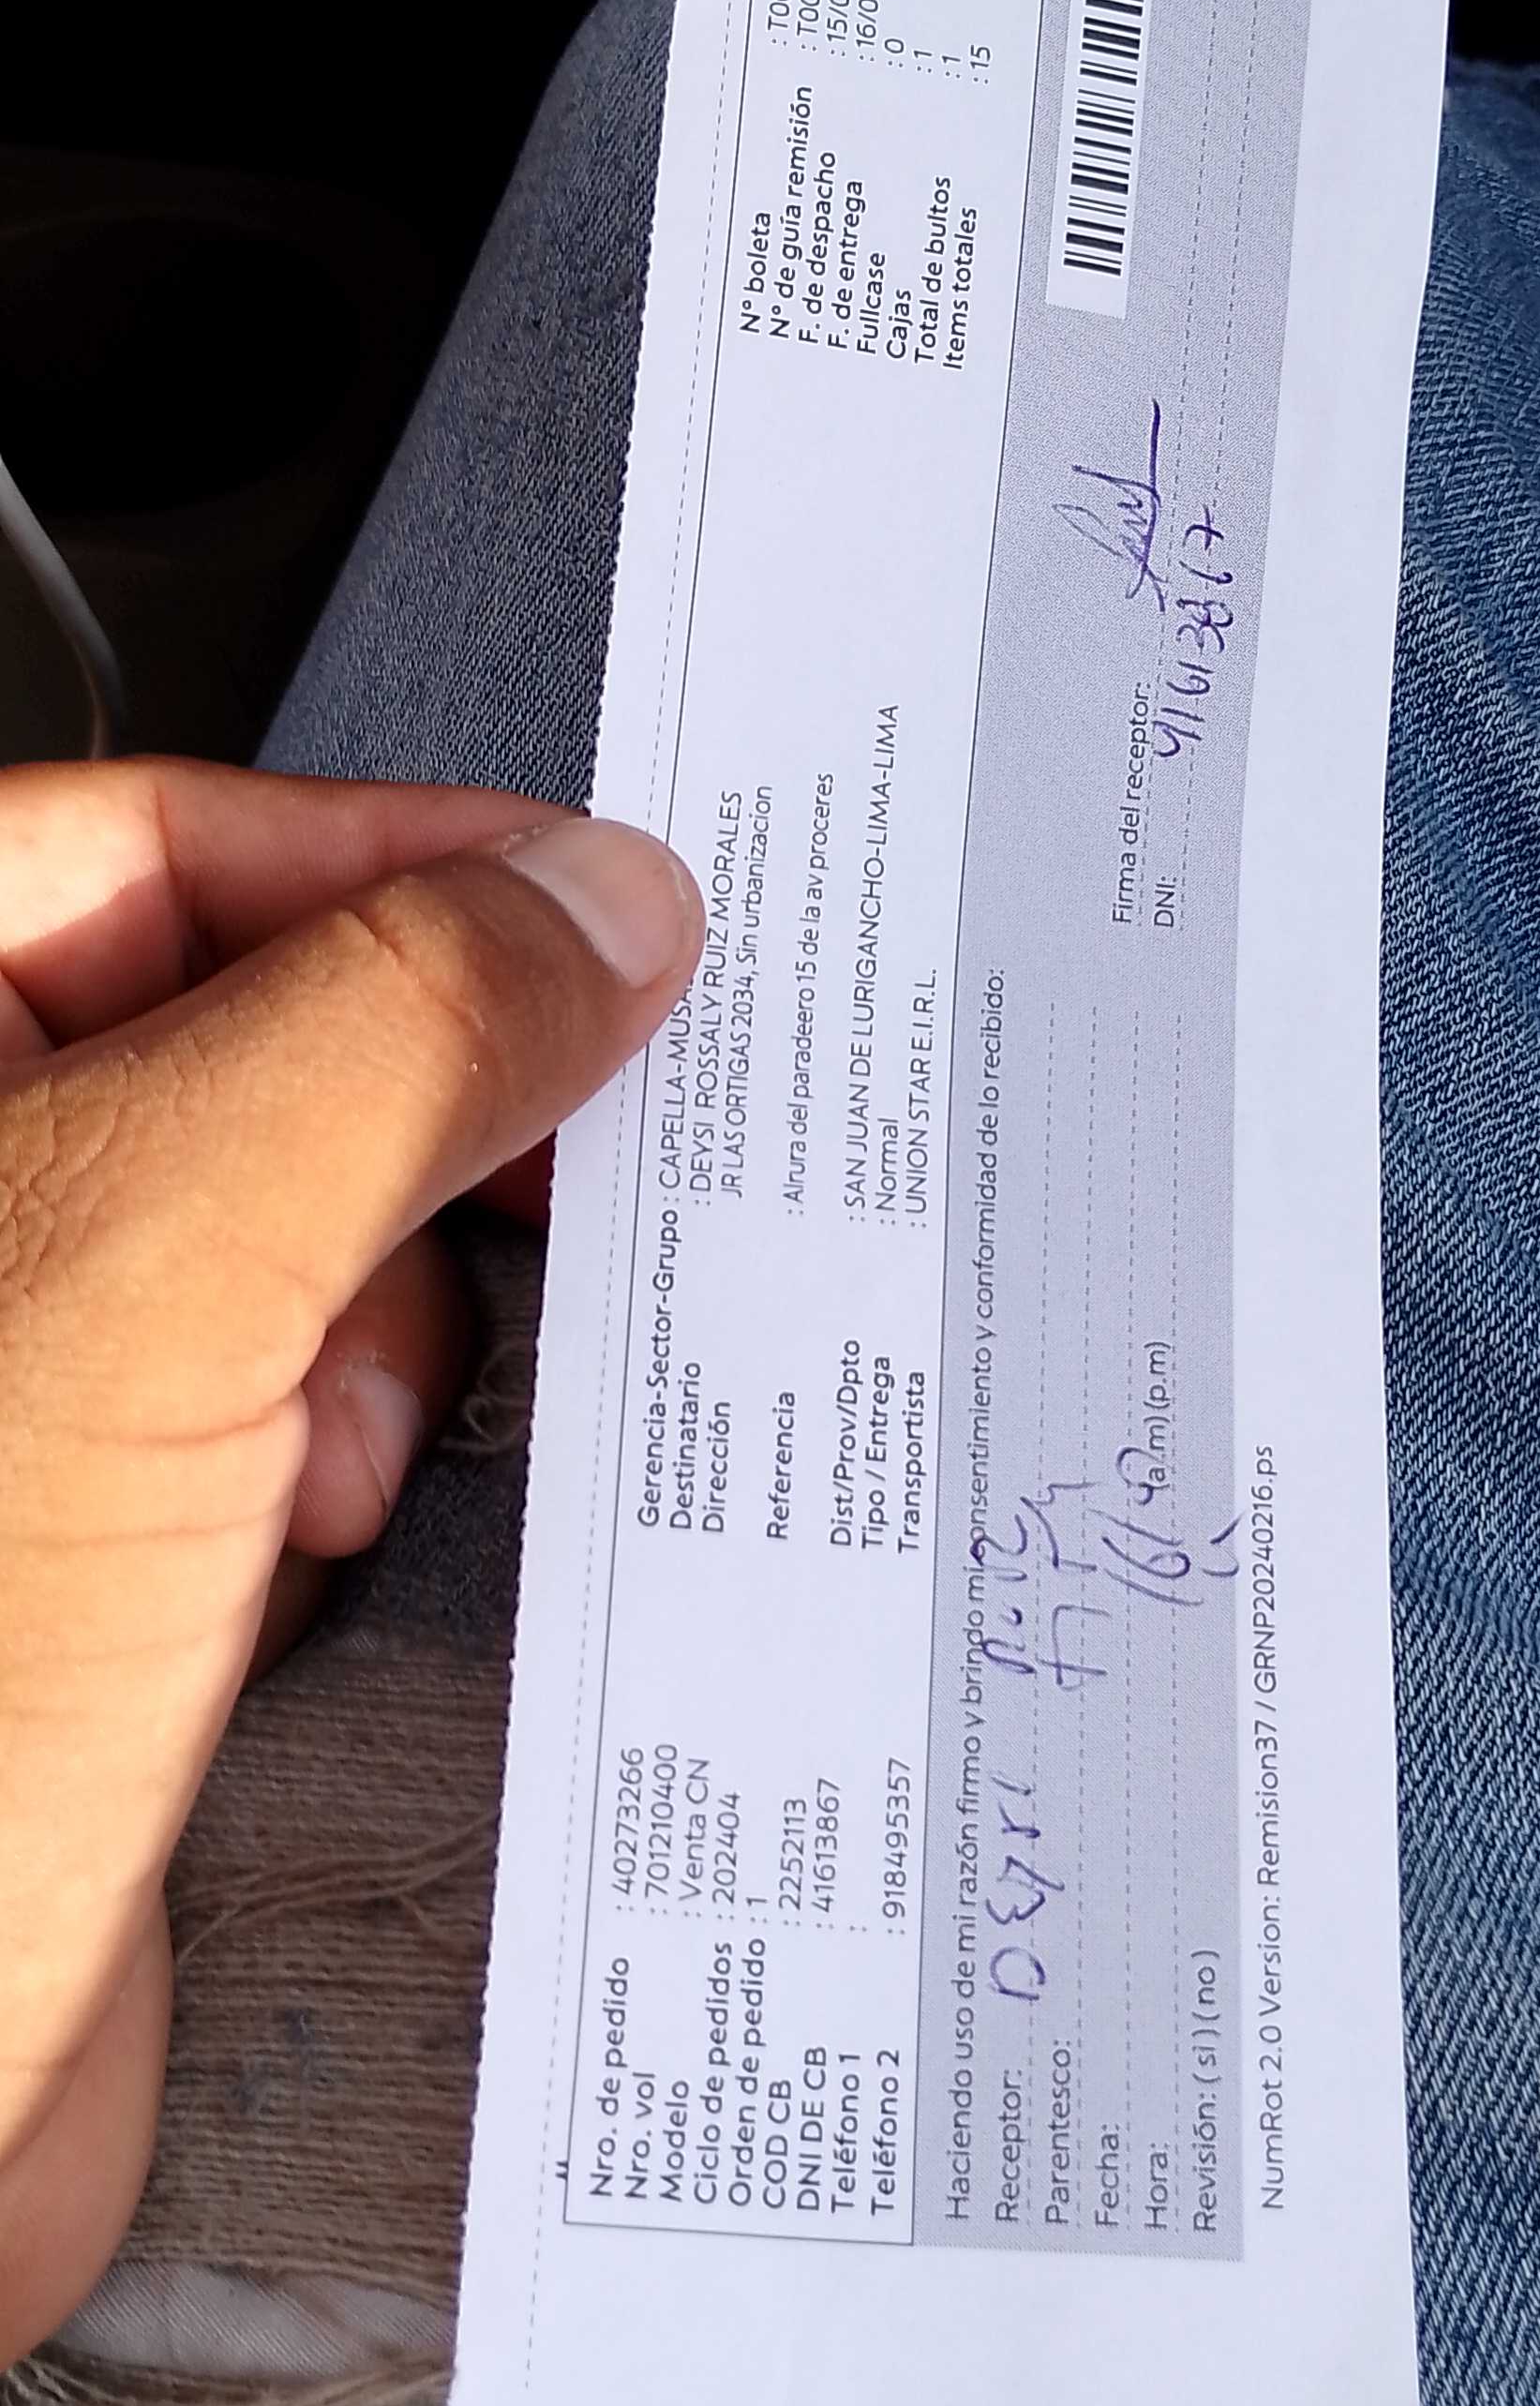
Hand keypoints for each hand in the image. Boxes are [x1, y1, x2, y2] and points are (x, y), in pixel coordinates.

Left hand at [0, 761, 701, 2365]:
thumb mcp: (143, 1267)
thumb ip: (379, 1036)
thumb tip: (593, 902)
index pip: (155, 848)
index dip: (397, 859)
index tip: (613, 913)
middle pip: (234, 1025)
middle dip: (410, 1101)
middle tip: (580, 1148)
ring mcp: (9, 1389)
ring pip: (278, 1230)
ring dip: (382, 1305)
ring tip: (360, 1433)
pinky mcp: (77, 1556)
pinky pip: (273, 1412)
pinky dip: (355, 1439)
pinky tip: (358, 1516)